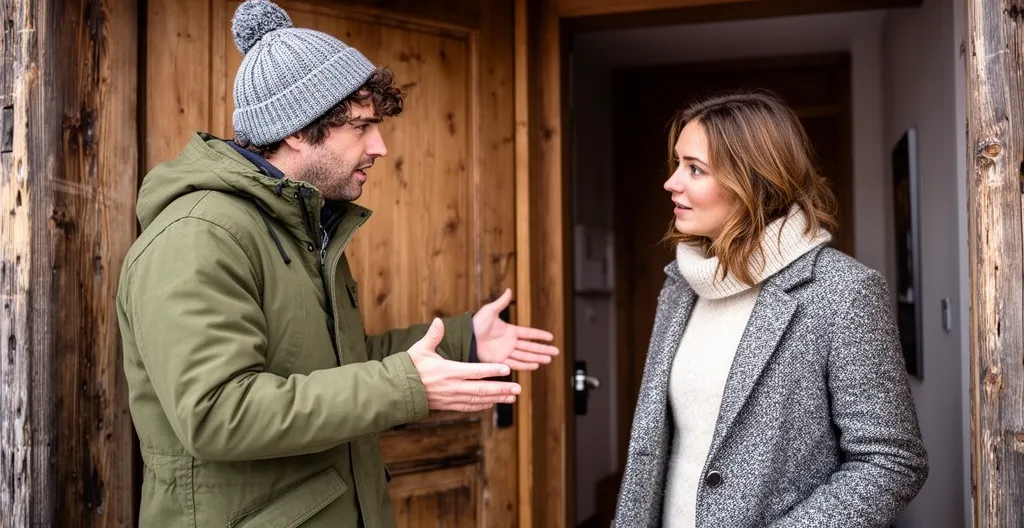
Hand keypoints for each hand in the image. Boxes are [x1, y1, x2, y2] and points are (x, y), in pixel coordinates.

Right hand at [407, 318, 522, 411]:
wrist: (398, 391)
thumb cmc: (409, 367)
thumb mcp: (420, 349)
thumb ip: (433, 336)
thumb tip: (438, 321)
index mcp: (449, 371)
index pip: (476, 371)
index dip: (493, 370)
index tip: (507, 370)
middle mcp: (453, 386)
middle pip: (483, 389)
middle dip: (502, 389)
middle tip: (518, 389)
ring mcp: (452, 398)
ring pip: (479, 400)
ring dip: (496, 399)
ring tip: (512, 397)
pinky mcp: (449, 405)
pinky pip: (469, 407)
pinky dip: (482, 405)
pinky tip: (492, 403)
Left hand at [472, 288, 559, 369]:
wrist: (465, 337)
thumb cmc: (476, 323)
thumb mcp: (490, 310)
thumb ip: (501, 303)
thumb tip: (509, 290)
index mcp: (510, 331)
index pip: (529, 333)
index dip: (539, 335)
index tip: (551, 337)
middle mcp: (510, 342)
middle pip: (531, 347)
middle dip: (543, 349)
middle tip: (556, 352)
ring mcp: (506, 352)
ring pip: (526, 356)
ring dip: (537, 358)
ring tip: (549, 359)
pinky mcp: (500, 361)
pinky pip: (516, 363)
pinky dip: (526, 365)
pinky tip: (535, 365)